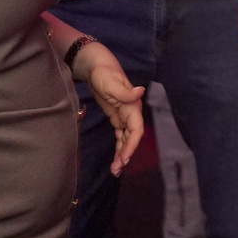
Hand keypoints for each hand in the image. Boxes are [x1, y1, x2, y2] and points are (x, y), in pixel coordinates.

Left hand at [78, 45, 144, 175]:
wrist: (97, 67)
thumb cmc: (104, 73)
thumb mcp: (111, 83)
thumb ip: (125, 91)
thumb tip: (140, 92)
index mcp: (132, 106)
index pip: (136, 130)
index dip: (132, 145)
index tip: (124, 159)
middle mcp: (131, 113)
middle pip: (132, 138)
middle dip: (126, 154)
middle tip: (117, 170)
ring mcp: (124, 116)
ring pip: (127, 139)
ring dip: (123, 154)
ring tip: (115, 170)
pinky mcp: (117, 118)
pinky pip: (121, 137)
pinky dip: (119, 148)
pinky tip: (116, 160)